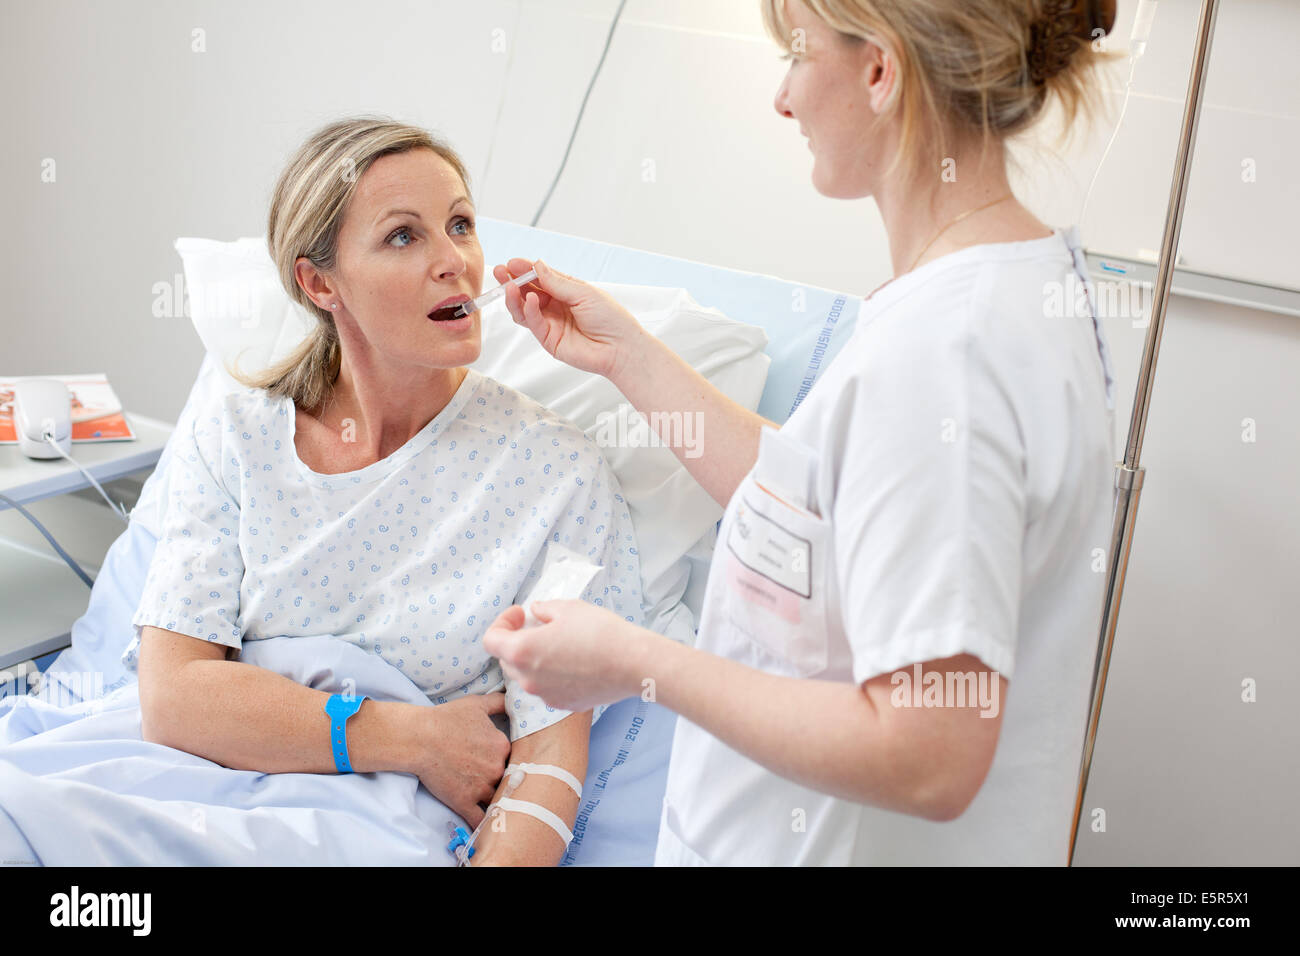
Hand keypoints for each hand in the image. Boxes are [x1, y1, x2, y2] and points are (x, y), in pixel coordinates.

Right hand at [408, 693, 509, 827]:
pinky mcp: (464, 802)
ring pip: (496, 798)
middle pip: (506, 779)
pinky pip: (479, 819)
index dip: (507, 761)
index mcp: (502, 746)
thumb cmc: (446, 719)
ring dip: (494, 800)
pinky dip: (484, 823)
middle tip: (491, 780)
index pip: (515, 758)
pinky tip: (488, 826)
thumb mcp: (476, 704)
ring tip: (493, 803)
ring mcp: (481, 787)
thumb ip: (499, 702)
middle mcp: (496, 768)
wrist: (419, 738)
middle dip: (500, 780)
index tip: (499, 762)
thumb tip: (512, 698)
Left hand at [482, 601, 644, 711]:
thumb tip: (536, 613)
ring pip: (526, 676)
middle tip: (537, 626)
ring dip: (533, 660)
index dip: (502, 623)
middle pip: (507, 660)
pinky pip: (546, 688)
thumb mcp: (568, 608)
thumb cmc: (601, 632)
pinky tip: (573, 663)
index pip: (490, 640)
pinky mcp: (562, 704)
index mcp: (522, 651)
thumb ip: (544, 610)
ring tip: (558, 644)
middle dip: (516, 641)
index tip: (520, 615)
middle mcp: (528, 679)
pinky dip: (550, 675)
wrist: (633, 663)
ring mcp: (544, 695)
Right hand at [493, 258, 645, 379]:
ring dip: (515, 297)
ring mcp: (550, 324)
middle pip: (528, 292)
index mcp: (566, 292)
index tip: (512, 262)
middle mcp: (556, 307)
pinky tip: (530, 300)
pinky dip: (529, 311)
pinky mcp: (548, 340)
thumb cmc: (610, 319)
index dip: (526, 269)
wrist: (621, 348)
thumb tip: (537, 265)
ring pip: (524, 309)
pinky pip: (533, 323)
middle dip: (513, 281)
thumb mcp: (583, 293)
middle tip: (500, 272)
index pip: (540, 278)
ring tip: (509, 285)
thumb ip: (557, 282)